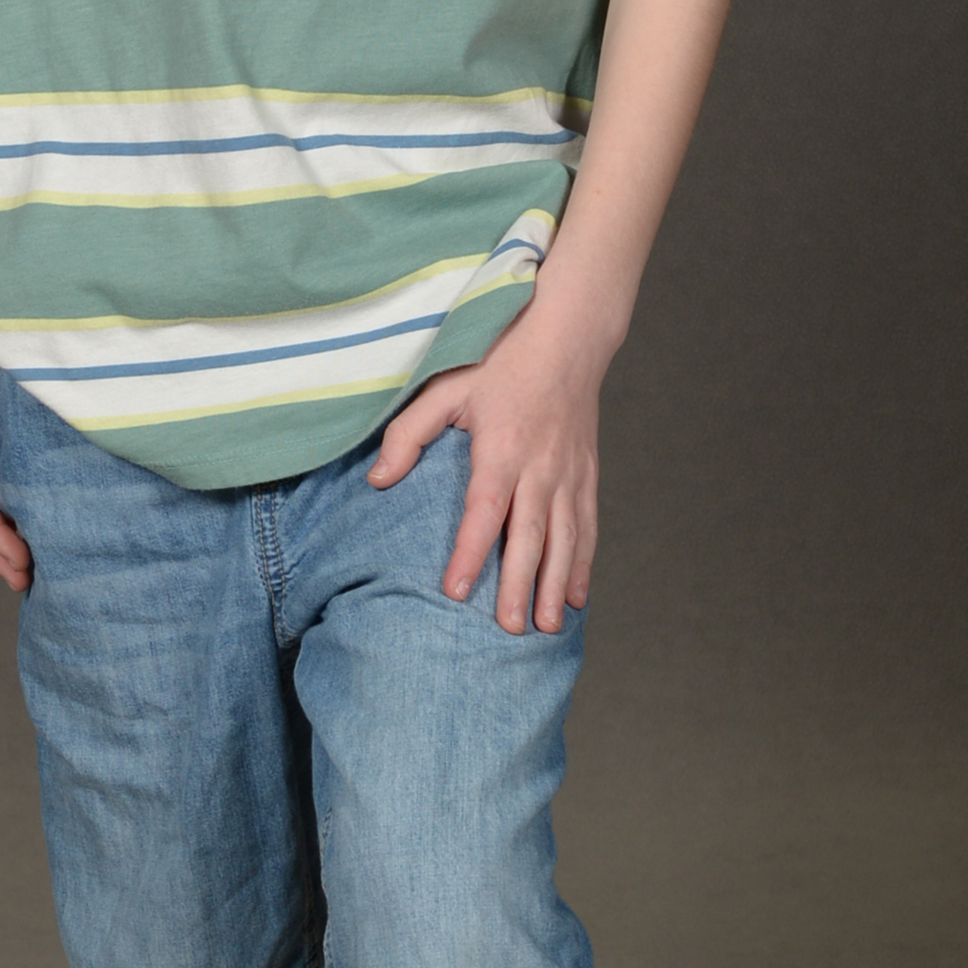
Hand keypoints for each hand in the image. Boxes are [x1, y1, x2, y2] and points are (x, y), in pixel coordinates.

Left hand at [368, 302, 609, 633]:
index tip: (456, 590)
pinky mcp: (587, 476)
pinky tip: (578, 598)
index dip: (471, 552)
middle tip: (510, 629)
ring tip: (546, 626)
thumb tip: (378, 481)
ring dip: (557, 585)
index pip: (485, 510)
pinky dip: (584, 565)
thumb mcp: (447, 386)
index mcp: (502, 447)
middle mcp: (540, 467)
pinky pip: (588, 528)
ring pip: (566, 540)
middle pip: (530, 536)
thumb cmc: (501, 359)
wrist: (569, 338)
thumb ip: (410, 433)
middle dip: (521, 585)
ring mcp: (569, 474)